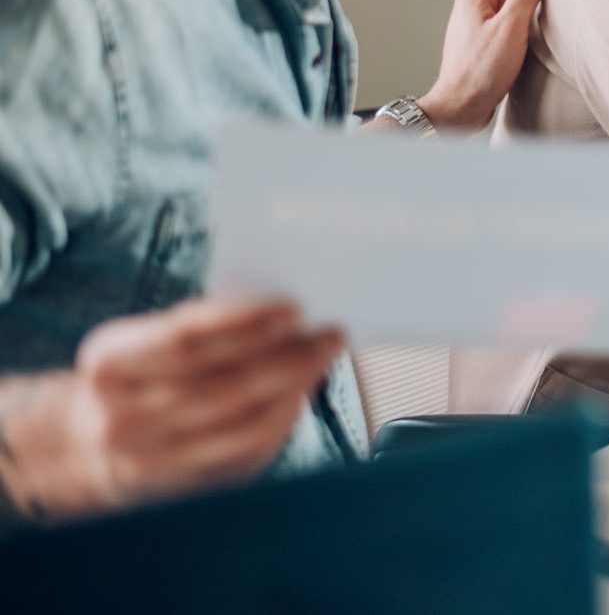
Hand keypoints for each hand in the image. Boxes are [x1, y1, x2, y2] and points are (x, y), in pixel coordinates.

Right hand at [22, 299, 342, 517]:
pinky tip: (302, 395)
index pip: (182, 340)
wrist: (89, 445)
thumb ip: (194, 326)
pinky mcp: (181, 488)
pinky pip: (245, 455)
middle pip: (220, 386)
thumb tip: (280, 314)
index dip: (243, 324)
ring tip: (324, 359)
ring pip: (239, 425)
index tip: (293, 308)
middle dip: (287, 358)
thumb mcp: (141, 340)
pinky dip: (282, 421)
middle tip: (330, 334)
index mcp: (108, 364)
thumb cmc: (136, 375)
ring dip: (294, 389)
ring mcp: (148, 461)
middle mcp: (120, 418)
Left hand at [418, 0, 548, 129]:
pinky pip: (499, 27)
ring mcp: (471, 29)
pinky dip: (514, 31)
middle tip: (540, 11)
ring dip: (520, 14)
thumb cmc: (483, 71)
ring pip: (501, 8)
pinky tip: (522, 47)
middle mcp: (468, 10)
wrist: (461, 107)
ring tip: (531, 32)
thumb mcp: (511, 27)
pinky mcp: (477, 46)